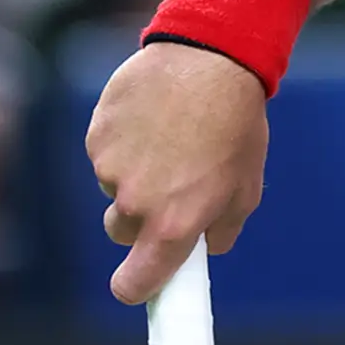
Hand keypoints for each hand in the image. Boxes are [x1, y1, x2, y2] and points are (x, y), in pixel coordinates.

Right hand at [86, 40, 269, 303]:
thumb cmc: (236, 125)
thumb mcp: (247, 185)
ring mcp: (110, 167)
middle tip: (171, 184)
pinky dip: (124, 140)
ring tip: (171, 135)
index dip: (136, 286)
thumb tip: (207, 249)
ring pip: (114, 185)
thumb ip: (223, 229)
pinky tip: (153, 116)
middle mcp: (136, 201)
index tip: (140, 283)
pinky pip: (105, 151)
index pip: (134, 283)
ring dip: (135, 171)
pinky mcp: (97, 134)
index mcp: (174, 223)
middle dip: (140, 217)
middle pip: (121, 231)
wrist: (212, 58)